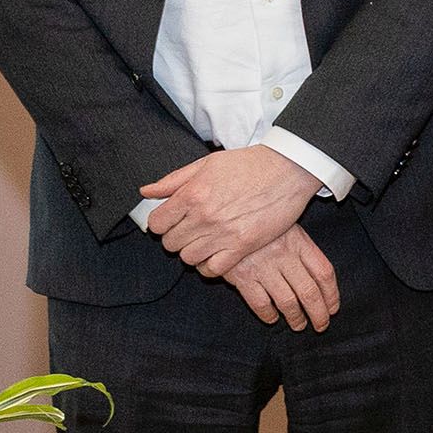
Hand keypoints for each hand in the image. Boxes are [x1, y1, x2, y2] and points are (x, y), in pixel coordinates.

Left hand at [139, 143, 319, 276]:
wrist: (287, 169)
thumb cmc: (248, 164)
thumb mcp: (206, 164)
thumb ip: (173, 180)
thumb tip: (145, 192)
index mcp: (192, 194)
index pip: (157, 223)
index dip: (160, 224)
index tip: (170, 221)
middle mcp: (204, 216)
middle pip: (170, 243)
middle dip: (175, 238)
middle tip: (188, 231)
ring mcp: (223, 233)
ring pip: (188, 258)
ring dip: (192, 252)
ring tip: (203, 242)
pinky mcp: (243, 246)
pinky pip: (213, 269)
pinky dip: (209, 267)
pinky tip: (214, 256)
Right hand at [225, 226, 339, 330]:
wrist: (225, 216)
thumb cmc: (259, 222)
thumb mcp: (286, 225)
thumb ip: (302, 248)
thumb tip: (321, 279)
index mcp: (299, 241)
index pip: (324, 273)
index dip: (332, 295)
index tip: (333, 308)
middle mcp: (284, 255)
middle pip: (309, 292)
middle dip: (318, 314)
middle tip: (321, 325)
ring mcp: (263, 267)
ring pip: (287, 302)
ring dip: (295, 318)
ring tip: (299, 324)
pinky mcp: (242, 276)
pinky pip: (261, 303)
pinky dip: (268, 315)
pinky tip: (272, 318)